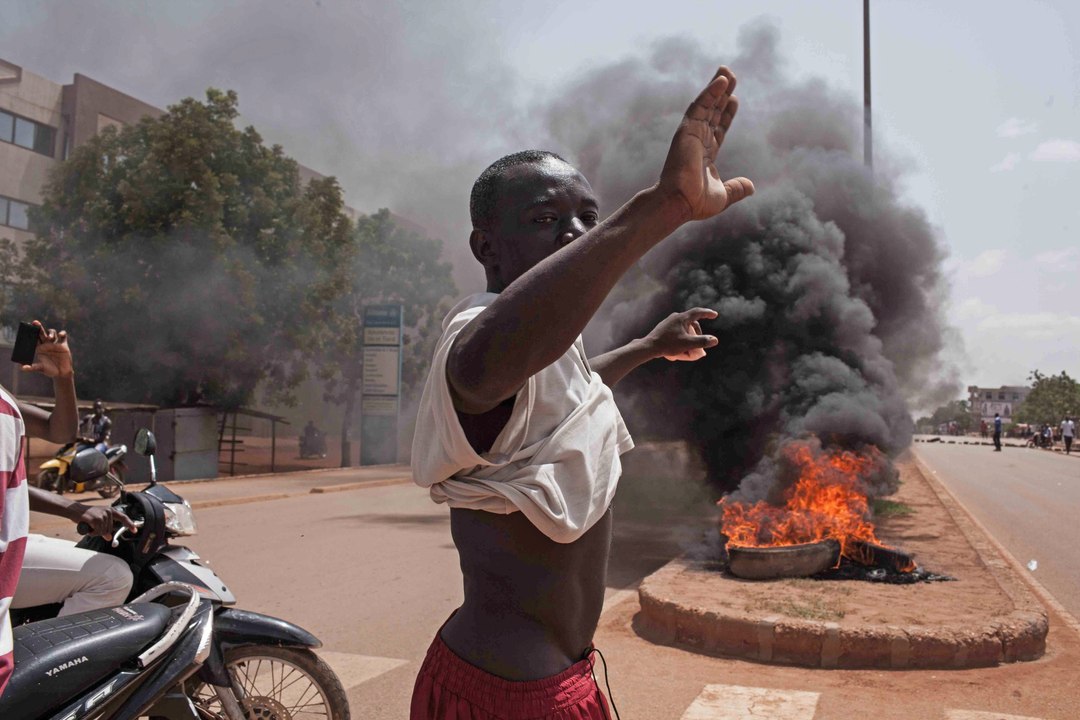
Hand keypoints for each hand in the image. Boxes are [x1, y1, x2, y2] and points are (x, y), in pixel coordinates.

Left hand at [21, 321, 73, 378]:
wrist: (61, 373)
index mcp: (39, 348)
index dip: (31, 333)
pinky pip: (63, 336)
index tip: (27, 329)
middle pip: (41, 333)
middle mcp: (46, 344)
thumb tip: (22, 368)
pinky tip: (60, 335)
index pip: (34, 338)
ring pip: (52, 333)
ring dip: (51, 333)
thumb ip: (32, 367)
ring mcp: (55, 344)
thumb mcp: (40, 368)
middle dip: (38, 327)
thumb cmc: (49, 371)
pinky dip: (62, 334)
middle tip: (35, 323)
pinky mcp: (64, 345)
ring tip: (51, 338)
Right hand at [75, 505, 135, 540]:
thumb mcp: (98, 520)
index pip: (123, 517)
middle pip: (109, 529)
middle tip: (93, 526)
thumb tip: (109, 537)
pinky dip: (92, 533)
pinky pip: (97, 532)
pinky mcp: (96, 520)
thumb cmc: (87, 515)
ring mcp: (102, 515)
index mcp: (111, 510)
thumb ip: (105, 527)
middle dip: (101, 531)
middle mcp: (108, 512)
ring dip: (95, 532)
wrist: (75, 510)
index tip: (135, 530)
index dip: (130, 524)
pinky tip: (88, 527)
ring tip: (90, 525)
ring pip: (103, 532)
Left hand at [645, 308, 718, 361]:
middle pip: (692, 323)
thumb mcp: (687, 344)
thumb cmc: (668, 345)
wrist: (649, 347)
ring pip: (684, 328)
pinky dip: (682, 338)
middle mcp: (675, 317)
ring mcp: (668, 322)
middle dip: (698, 333)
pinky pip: (677, 331)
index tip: (715, 314)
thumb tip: (715, 340)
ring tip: (691, 348)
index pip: (698, 312)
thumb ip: (702, 342)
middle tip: (701, 342)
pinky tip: (680, 348)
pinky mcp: (664, 328)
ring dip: (690, 337)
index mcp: (682, 318)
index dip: (707, 313)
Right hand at [658, 66, 753, 221]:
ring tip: (727, 71)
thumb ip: (736, 189)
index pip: (718, 128)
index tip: (734, 100)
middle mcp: (698, 141)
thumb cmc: (695, 202)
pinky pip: (700, 106)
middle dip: (722, 94)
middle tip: (730, 76)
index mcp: (705, 154)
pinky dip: (710, 92)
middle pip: (712, 111)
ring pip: (706, 105)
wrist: (680, 202)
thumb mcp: (723, 196)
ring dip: (717, 87)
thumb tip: (751, 187)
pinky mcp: (687, 130)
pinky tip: (722, 80)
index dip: (726, 114)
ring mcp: (692, 134)